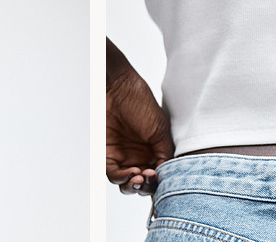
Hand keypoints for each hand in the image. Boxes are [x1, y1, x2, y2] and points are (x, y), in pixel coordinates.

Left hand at [107, 61, 173, 195]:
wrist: (117, 88)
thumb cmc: (140, 102)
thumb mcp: (160, 128)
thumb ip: (165, 153)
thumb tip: (168, 175)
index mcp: (154, 152)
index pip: (159, 177)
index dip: (161, 182)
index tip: (163, 178)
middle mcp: (139, 157)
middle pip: (144, 185)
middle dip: (148, 187)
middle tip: (151, 178)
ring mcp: (124, 157)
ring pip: (129, 184)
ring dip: (135, 186)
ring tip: (140, 178)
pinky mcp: (108, 156)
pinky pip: (115, 174)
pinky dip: (123, 178)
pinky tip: (131, 172)